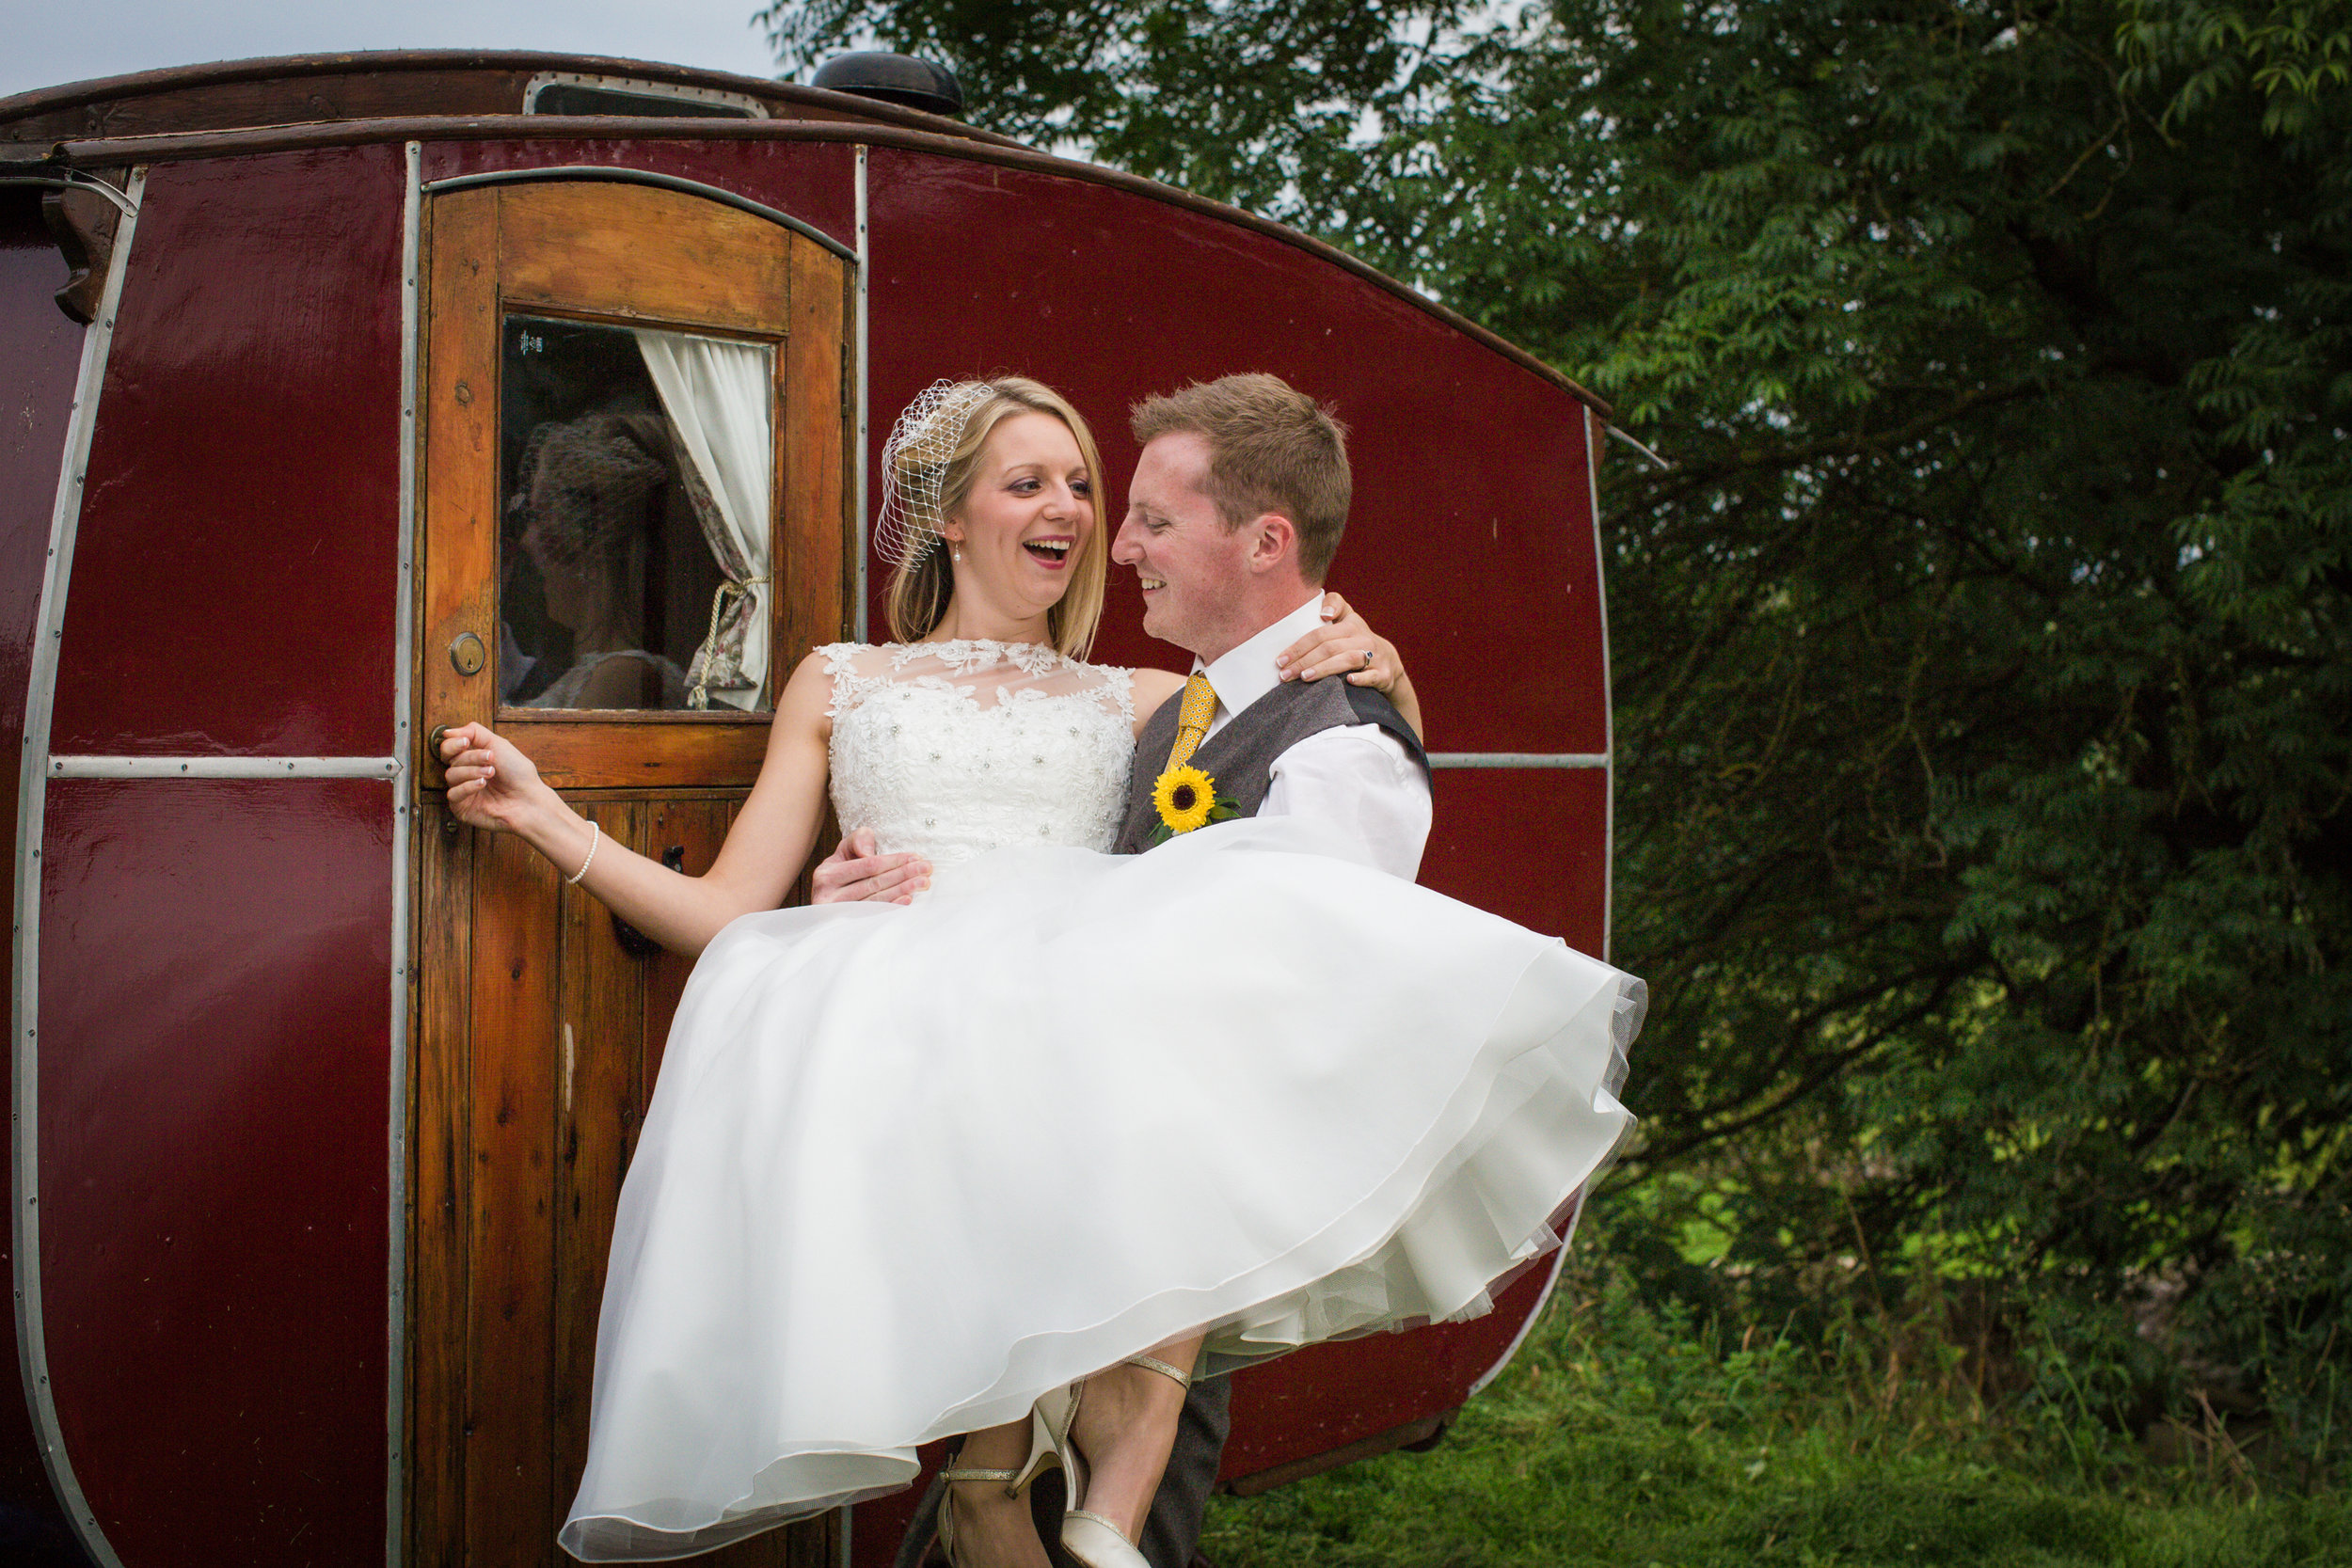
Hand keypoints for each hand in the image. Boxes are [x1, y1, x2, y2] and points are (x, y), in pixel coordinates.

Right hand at [439, 721, 548, 833]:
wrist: (528, 799)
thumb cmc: (518, 774)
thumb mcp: (498, 744)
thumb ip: (473, 733)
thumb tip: (448, 732)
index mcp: (472, 759)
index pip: (448, 748)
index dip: (453, 743)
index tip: (465, 742)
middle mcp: (465, 774)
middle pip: (450, 759)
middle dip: (471, 757)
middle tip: (490, 758)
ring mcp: (463, 791)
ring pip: (451, 775)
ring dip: (472, 771)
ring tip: (491, 773)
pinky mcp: (462, 807)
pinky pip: (453, 794)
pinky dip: (468, 786)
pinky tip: (482, 784)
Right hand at [810, 829, 930, 904]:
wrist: (828, 896)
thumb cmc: (843, 869)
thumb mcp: (846, 850)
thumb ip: (858, 840)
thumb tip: (867, 853)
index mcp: (827, 874)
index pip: (867, 865)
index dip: (893, 861)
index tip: (916, 857)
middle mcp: (827, 895)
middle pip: (874, 883)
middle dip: (903, 874)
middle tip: (926, 869)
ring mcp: (837, 915)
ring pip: (876, 900)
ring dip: (902, 890)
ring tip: (923, 883)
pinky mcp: (847, 927)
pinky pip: (874, 916)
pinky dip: (892, 907)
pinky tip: (907, 900)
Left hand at [1276, 591, 1402, 691]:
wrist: (1388, 661)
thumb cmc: (1357, 639)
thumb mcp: (1348, 618)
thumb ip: (1334, 605)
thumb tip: (1323, 613)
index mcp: (1351, 625)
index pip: (1320, 633)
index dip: (1299, 645)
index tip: (1281, 658)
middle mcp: (1363, 638)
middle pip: (1329, 647)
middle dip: (1304, 661)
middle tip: (1285, 674)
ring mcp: (1375, 656)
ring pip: (1348, 660)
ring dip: (1324, 669)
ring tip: (1304, 677)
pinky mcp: (1383, 674)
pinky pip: (1372, 676)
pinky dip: (1360, 678)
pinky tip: (1347, 681)